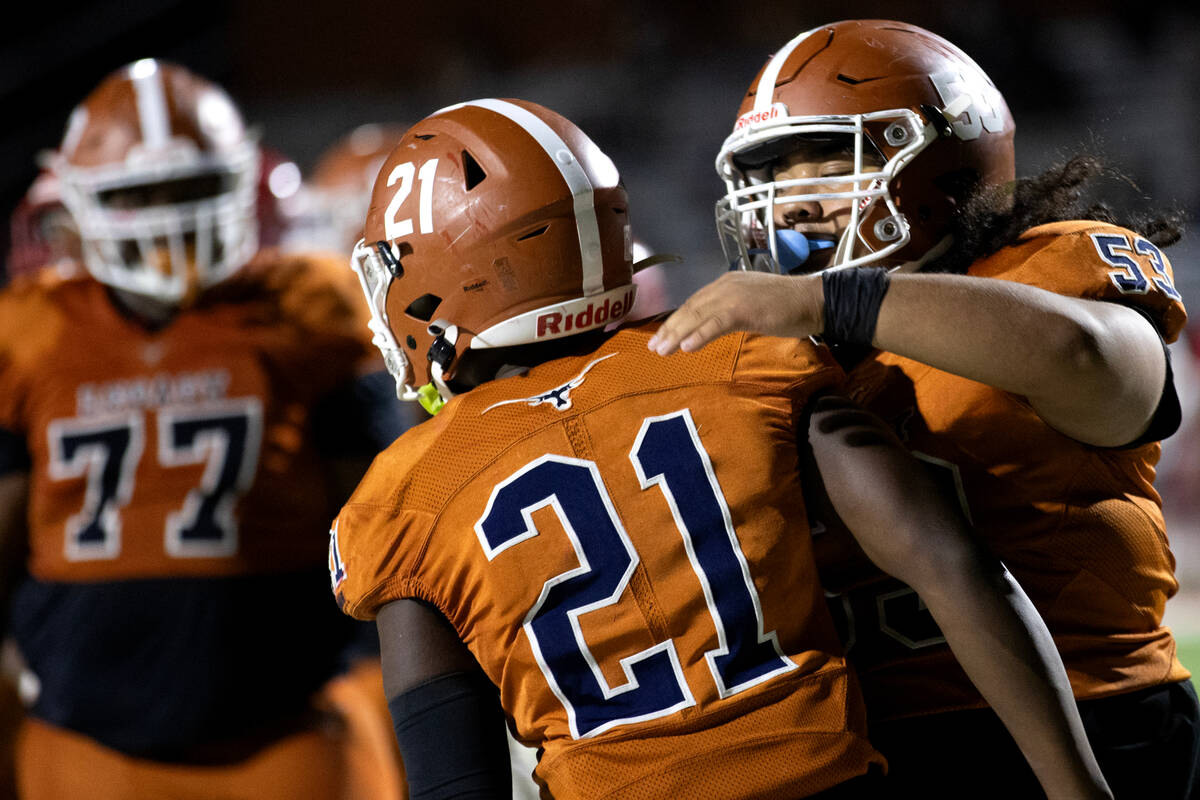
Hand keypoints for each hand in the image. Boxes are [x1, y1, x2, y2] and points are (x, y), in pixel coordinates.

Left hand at [647, 271, 822, 354]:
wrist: (815, 300)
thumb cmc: (788, 307)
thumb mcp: (752, 307)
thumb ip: (730, 313)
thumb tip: (712, 327)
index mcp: (726, 283)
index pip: (694, 303)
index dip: (675, 321)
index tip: (661, 337)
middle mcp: (726, 285)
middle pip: (690, 309)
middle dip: (670, 329)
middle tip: (653, 347)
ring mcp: (735, 295)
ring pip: (698, 315)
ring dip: (677, 334)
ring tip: (662, 350)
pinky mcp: (745, 309)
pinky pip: (717, 323)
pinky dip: (700, 335)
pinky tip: (687, 347)